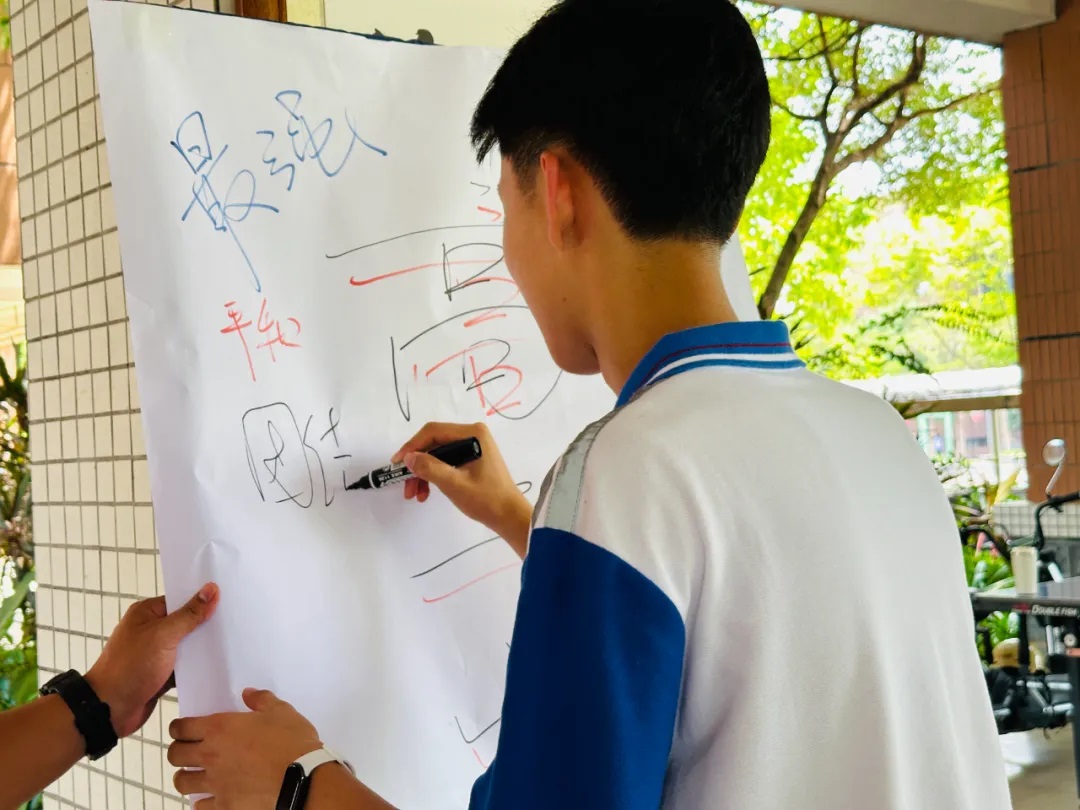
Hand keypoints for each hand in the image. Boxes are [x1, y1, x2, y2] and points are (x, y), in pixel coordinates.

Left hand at [86, 583, 218, 737]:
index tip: (229, 599)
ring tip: (233, 643)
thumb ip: (190, 614)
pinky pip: (185, 665)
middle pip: (186, 622)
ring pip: (187, 645)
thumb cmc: (130, 667)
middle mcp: (151, 630)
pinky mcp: (161, 673)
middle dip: (206, 625)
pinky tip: (218, 665)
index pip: (181, 599)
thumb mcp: (163, 636)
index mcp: (147, 613)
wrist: (109, 710)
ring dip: (203, 648)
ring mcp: (156, 653)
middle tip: (236, 622)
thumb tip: (211, 589)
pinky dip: (197, 666)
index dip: (203, 600)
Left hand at [168, 688, 321, 807]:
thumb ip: (261, 700)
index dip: (178, 727)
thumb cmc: (291, 741)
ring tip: (194, 776)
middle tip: (187, 750)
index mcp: (220, 728)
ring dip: (186, 777)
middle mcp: (210, 755)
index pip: (182, 727)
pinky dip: (202, 802)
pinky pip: (200, 806)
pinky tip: (209, 798)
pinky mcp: (224, 805)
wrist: (301, 778)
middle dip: (178, 751)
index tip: (182, 729)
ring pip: (182, 782)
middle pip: (175, 755)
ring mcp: (215, 783)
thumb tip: (248, 693)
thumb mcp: (281, 711)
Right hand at [393, 422, 532, 556]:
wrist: (510, 517)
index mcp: (472, 434)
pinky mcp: (472, 459)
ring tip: (414, 495)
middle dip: (417, 465)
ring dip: (423, 473)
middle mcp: (472, 435)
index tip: (397, 464)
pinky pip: (446, 462)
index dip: (412, 446)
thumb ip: (430, 468)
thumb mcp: (454, 484)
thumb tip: (408, 458)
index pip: (433, 432)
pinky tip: (426, 493)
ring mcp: (473, 447)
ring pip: (437, 455)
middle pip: (434, 444)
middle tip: (405, 486)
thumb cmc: (486, 499)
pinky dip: (434, 476)